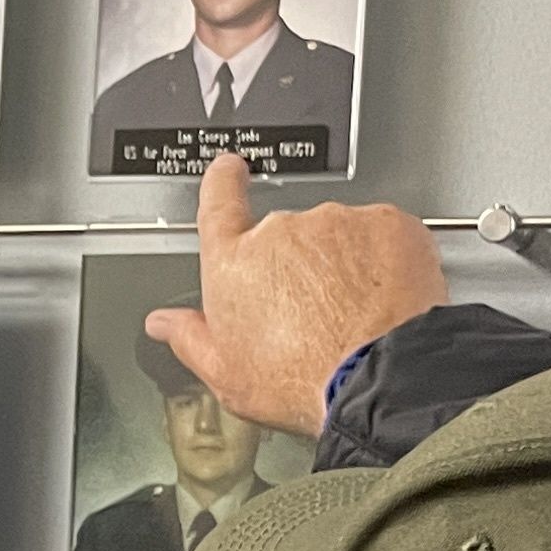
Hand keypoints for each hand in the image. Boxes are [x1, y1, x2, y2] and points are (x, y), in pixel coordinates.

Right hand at [153, 154, 445, 435]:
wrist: (380, 380)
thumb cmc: (302, 379)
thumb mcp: (228, 374)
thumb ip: (190, 337)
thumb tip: (165, 324)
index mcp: (235, 261)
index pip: (219, 203)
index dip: (223, 182)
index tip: (228, 171)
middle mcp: (281, 230)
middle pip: (286, 235)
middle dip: (299, 265)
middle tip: (313, 313)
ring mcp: (335, 222)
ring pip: (339, 235)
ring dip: (345, 265)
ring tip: (354, 316)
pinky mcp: (386, 223)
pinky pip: (384, 235)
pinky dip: (386, 262)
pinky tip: (385, 301)